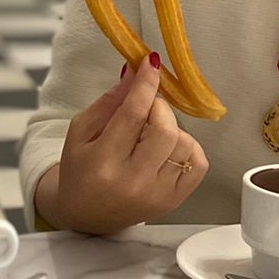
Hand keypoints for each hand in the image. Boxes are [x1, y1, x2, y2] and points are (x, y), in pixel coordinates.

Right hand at [36, 55, 206, 234]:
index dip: (145, 84)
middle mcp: (132, 181)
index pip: (132, 114)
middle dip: (158, 106)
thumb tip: (134, 73)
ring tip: (150, 134)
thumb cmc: (80, 172)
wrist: (86, 214)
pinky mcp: (173, 200)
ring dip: (171, 128)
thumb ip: (109, 101)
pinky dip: (188, 146)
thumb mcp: (81, 132)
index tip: (151, 64)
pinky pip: (198, 162)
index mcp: (103, 162)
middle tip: (145, 108)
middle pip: (164, 128)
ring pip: (184, 143)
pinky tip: (168, 148)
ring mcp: (157, 194)